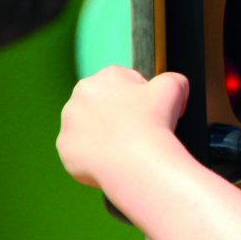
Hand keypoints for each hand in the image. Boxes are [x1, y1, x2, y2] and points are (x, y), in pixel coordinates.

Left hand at [57, 66, 187, 187]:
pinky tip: (112, 161)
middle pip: (102, 105)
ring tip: (125, 149)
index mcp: (105, 77)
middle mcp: (79, 96)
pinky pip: (81, 152)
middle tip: (138, 132)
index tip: (150, 115)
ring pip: (89, 128)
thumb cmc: (156, 122)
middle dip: (117, 115)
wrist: (137, 162)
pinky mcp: (65, 149)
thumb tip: (175, 82)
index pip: (124, 83)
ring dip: (103, 135)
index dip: (141, 99)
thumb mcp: (175, 89)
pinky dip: (95, 157)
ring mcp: (69, 124)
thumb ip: (174, 79)